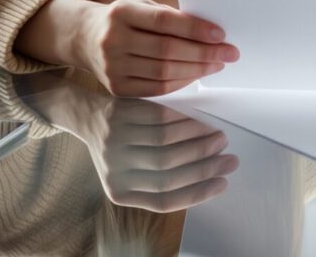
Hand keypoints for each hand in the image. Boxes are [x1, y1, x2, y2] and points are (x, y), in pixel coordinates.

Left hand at [58, 94, 239, 211]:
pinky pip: (158, 117)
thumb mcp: (131, 172)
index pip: (165, 200)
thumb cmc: (119, 148)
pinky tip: (201, 122)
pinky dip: (185, 120)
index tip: (223, 183)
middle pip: (168, 170)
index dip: (198, 192)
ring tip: (219, 139)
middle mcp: (115, 169)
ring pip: (166, 141)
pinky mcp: (119, 115)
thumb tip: (207, 179)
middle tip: (229, 159)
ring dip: (199, 140)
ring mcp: (115, 140)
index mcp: (120, 193)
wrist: (86, 117)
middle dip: (205, 166)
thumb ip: (160, 179)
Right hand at [71, 0, 239, 97]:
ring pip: (164, 72)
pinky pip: (156, 89)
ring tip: (217, 64)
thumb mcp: (140, 7)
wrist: (84, 38)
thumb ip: (169, 17)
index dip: (195, 29)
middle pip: (167, 50)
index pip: (164, 21)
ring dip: (197, 70)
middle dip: (204, 53)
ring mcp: (113, 67)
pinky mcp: (116, 88)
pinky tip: (196, 75)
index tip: (220, 34)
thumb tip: (209, 32)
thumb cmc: (122, 20)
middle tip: (229, 52)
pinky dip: (181, 83)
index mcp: (121, 13)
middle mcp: (113, 40)